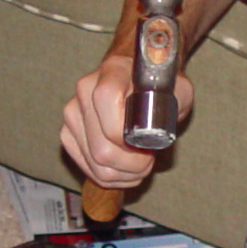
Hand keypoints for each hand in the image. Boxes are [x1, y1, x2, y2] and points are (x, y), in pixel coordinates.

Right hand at [60, 55, 192, 190]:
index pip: (108, 104)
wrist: (135, 79)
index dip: (128, 136)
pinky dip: (111, 176)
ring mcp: (73, 113)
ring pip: (97, 164)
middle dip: (133, 164)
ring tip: (140, 165)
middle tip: (149, 159)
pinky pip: (88, 169)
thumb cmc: (158, 86)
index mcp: (112, 72)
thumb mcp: (179, 87)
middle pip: (103, 148)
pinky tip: (125, 168)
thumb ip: (177, 100)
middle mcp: (85, 91)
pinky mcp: (68, 133)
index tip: (147, 144)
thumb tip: (159, 127)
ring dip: (124, 174)